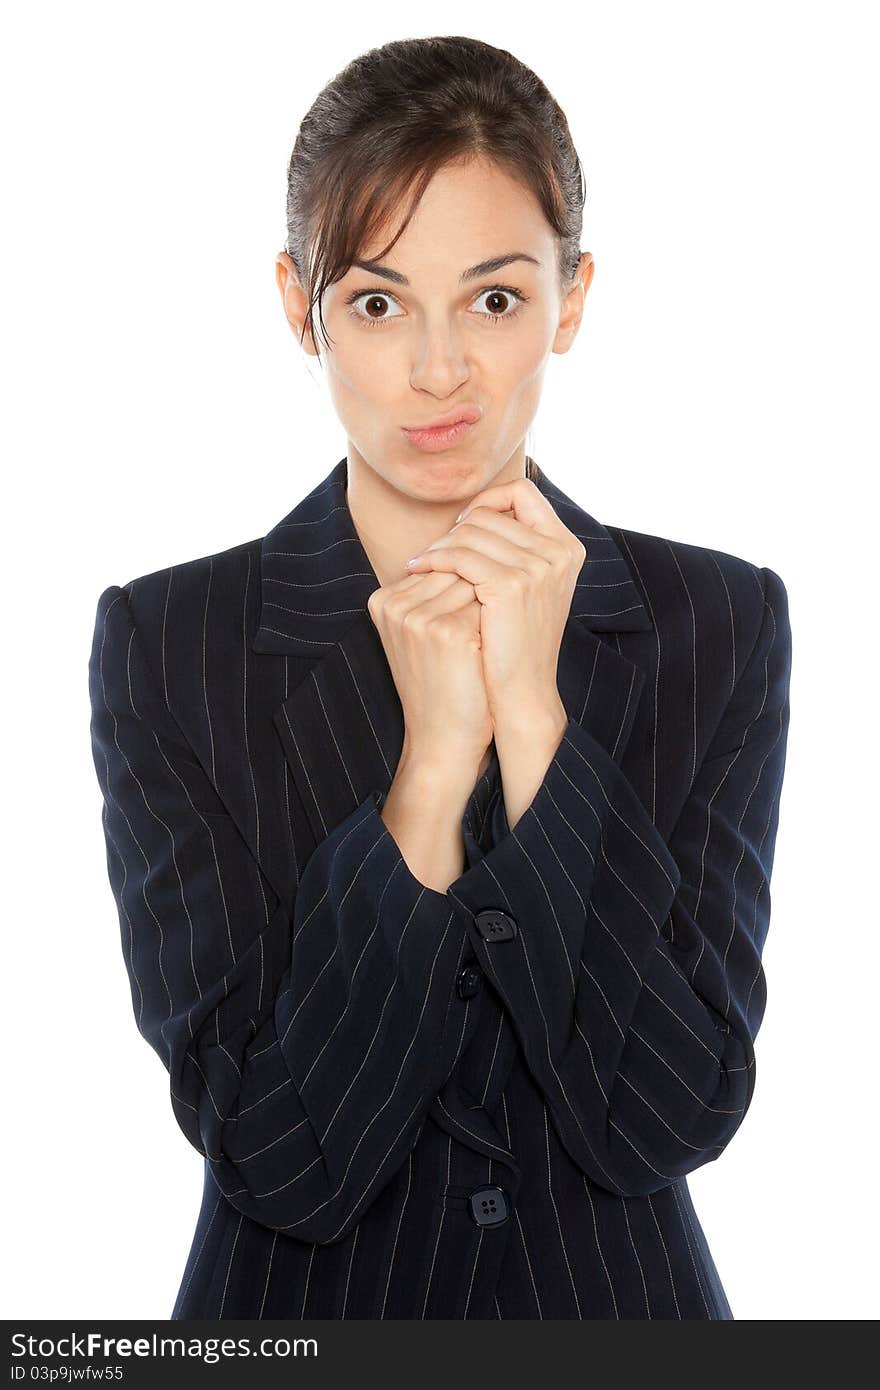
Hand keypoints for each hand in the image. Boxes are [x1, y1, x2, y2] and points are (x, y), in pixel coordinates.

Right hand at [367, 570, 492, 771]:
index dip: (467, 580)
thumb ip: (434, 593)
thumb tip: (473, 548)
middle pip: (456, 568)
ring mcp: (419, 617)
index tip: (482, 602)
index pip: (438, 564)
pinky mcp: (447, 631)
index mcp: (383, 600)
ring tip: (498, 629)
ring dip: (493, 600)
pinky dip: (501, 618)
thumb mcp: (422, 635)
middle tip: (499, 613)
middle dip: (482, 586)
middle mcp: (395, 604)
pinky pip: (488, 603)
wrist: (441, 738)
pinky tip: (502, 641)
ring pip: (474, 582)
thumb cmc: (440, 685)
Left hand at [403, 475, 585, 733]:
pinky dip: (433, 559)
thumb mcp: (526, 592)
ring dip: (438, 545)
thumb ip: (513, 553)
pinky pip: (459, 555)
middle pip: (491, 512)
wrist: (522, 695)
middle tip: (431, 552)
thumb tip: (472, 517)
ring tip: (419, 563)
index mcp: (566, 547)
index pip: (523, 493)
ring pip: (470, 531)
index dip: (488, 501)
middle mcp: (558, 551)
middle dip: (455, 529)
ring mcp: (537, 566)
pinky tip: (417, 570)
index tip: (463, 526)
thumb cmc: (516, 647)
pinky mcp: (510, 584)